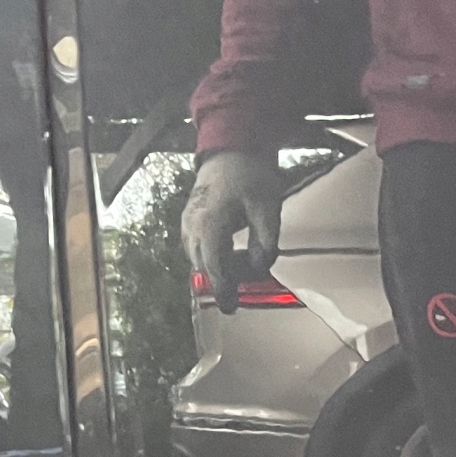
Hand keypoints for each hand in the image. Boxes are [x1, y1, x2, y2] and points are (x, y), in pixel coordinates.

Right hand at [181, 150, 283, 313]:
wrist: (231, 149)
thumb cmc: (249, 175)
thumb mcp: (268, 208)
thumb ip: (266, 242)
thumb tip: (261, 267)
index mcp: (209, 223)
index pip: (213, 266)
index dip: (223, 290)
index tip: (231, 307)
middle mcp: (192, 225)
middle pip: (204, 266)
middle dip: (224, 280)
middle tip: (247, 284)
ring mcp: (187, 222)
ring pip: (198, 259)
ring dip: (219, 267)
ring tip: (244, 262)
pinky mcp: (189, 220)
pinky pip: (197, 248)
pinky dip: (212, 256)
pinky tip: (233, 251)